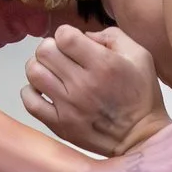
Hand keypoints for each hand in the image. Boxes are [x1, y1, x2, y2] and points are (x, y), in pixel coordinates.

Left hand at [22, 25, 167, 156]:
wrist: (141, 137)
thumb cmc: (141, 94)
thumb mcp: (140, 56)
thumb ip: (112, 36)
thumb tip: (83, 36)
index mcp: (103, 64)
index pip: (64, 36)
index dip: (66, 34)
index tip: (74, 43)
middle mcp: (83, 84)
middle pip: (44, 51)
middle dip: (51, 48)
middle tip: (61, 57)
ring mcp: (68, 106)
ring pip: (34, 73)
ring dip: (39, 67)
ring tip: (52, 73)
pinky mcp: (59, 125)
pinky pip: (30, 101)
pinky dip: (31, 92)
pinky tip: (44, 91)